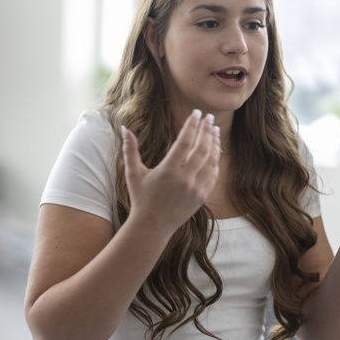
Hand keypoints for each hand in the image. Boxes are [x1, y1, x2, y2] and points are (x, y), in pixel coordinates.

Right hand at [122, 109, 220, 235]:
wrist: (152, 226)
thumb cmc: (141, 198)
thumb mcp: (133, 173)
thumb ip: (130, 149)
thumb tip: (124, 128)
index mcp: (168, 171)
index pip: (184, 142)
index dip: (192, 125)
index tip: (196, 113)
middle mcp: (184, 180)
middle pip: (201, 149)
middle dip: (206, 130)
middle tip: (208, 117)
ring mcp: (195, 190)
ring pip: (211, 161)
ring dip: (214, 144)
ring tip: (214, 130)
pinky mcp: (201, 198)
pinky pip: (213, 176)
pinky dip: (215, 162)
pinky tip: (214, 152)